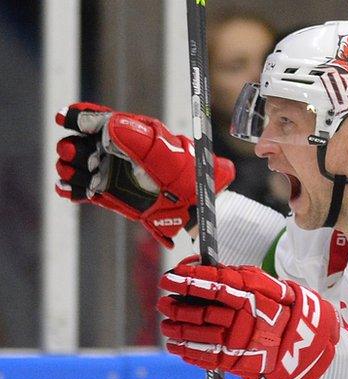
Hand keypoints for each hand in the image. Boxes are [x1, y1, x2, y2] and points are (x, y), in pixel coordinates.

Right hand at [54, 102, 234, 247]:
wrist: (190, 201)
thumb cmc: (181, 169)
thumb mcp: (163, 148)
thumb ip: (136, 136)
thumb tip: (108, 124)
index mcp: (123, 132)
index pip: (94, 119)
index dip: (77, 116)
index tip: (65, 118)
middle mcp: (110, 150)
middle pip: (76, 142)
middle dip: (71, 147)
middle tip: (79, 154)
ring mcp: (105, 172)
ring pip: (73, 165)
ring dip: (69, 168)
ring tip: (82, 175)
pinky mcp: (104, 193)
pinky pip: (78, 190)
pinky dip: (70, 189)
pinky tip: (72, 189)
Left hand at [158, 257, 340, 378]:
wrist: (307, 346)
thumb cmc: (285, 310)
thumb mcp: (272, 287)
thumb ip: (241, 277)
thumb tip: (206, 267)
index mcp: (253, 297)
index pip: (214, 285)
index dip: (189, 280)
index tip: (170, 276)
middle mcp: (245, 319)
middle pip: (202, 311)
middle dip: (177, 306)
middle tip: (163, 301)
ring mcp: (241, 343)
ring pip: (199, 334)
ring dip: (177, 329)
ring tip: (166, 325)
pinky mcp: (238, 362)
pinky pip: (206, 357)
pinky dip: (188, 352)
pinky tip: (176, 346)